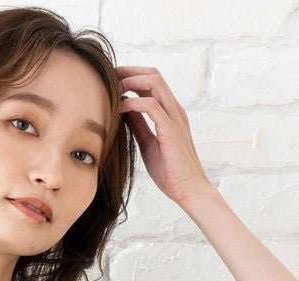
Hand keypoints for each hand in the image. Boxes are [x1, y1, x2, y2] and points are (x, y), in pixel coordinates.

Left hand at [116, 65, 212, 205]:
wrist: (188, 190)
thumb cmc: (170, 172)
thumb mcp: (148, 145)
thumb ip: (139, 126)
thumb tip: (124, 111)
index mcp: (170, 113)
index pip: (152, 82)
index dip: (132, 76)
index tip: (112, 81)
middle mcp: (174, 110)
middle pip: (153, 74)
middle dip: (129, 72)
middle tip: (109, 77)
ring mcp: (175, 118)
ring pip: (154, 82)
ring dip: (131, 81)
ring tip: (113, 89)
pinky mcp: (171, 130)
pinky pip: (151, 106)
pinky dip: (133, 103)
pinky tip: (119, 109)